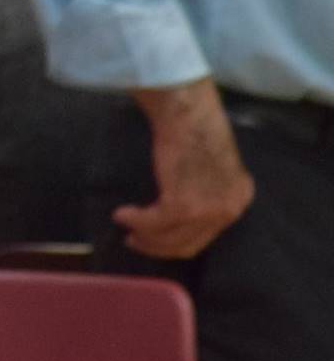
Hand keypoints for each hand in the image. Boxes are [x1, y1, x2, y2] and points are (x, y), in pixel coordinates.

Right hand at [116, 81, 254, 258]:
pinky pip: (153, 222)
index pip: (209, 234)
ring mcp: (206, 212)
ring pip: (170, 238)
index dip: (180, 240)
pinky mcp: (182, 205)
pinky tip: (122, 215)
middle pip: (189, 244)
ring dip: (145, 236)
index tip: (159, 237)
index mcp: (239, 199)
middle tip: (137, 241)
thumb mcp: (218, 162)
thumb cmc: (200, 126)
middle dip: (160, 246)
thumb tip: (189, 193)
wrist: (190, 115)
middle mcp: (228, 211)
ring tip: (126, 228)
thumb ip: (210, 184)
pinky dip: (136, 220)